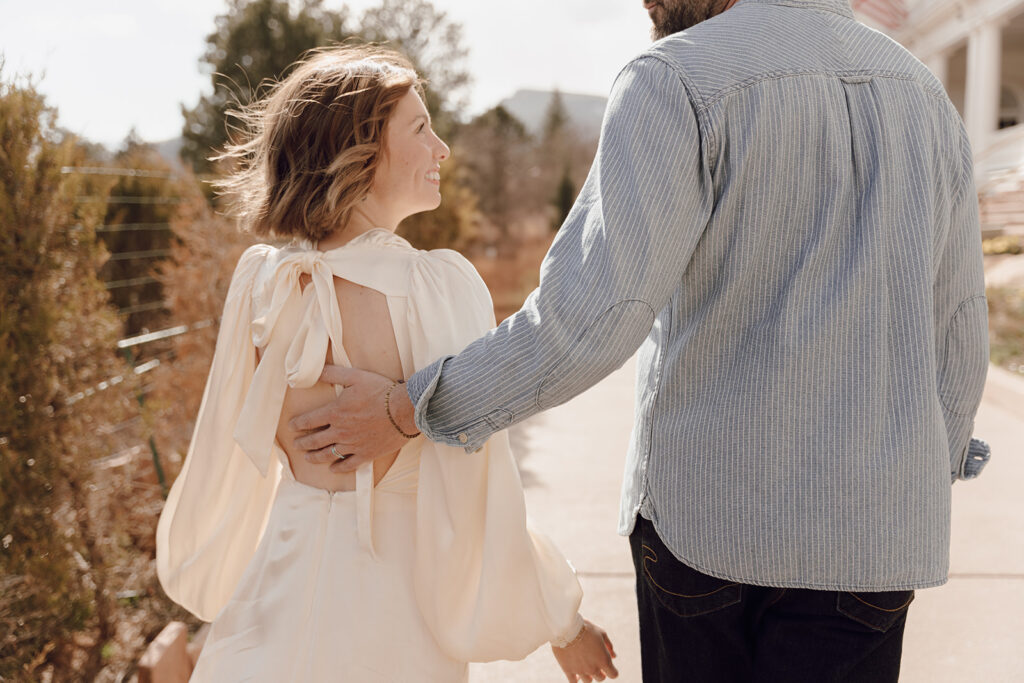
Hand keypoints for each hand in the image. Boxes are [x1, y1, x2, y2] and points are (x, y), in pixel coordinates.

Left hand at [289, 365, 414, 473]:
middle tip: (296, 444)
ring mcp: (352, 445)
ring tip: (308, 458)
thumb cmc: (381, 391)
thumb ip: (333, 374)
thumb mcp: (355, 376)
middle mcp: (340, 431)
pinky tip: (333, 469)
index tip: (292, 426)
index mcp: (334, 412)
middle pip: (315, 440)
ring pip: (328, 454)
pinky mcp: (366, 454)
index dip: (298, 424)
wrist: (404, 410)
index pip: (309, 421)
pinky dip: (338, 467)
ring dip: (315, 457)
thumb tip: (314, 370)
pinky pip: (348, 464)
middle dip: (303, 443)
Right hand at [550, 619, 617, 682]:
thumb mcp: (601, 633)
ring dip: (589, 675)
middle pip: (600, 678)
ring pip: (588, 681)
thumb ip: (609, 646)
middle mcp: (593, 668)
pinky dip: (576, 680)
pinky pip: (573, 682)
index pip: (613, 674)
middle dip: (600, 672)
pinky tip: (576, 675)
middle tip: (595, 663)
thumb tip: (614, 656)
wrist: (566, 628)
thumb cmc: (586, 628)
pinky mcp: (568, 670)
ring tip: (584, 667)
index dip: (612, 671)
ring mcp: (580, 671)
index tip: (609, 666)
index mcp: (604, 660)